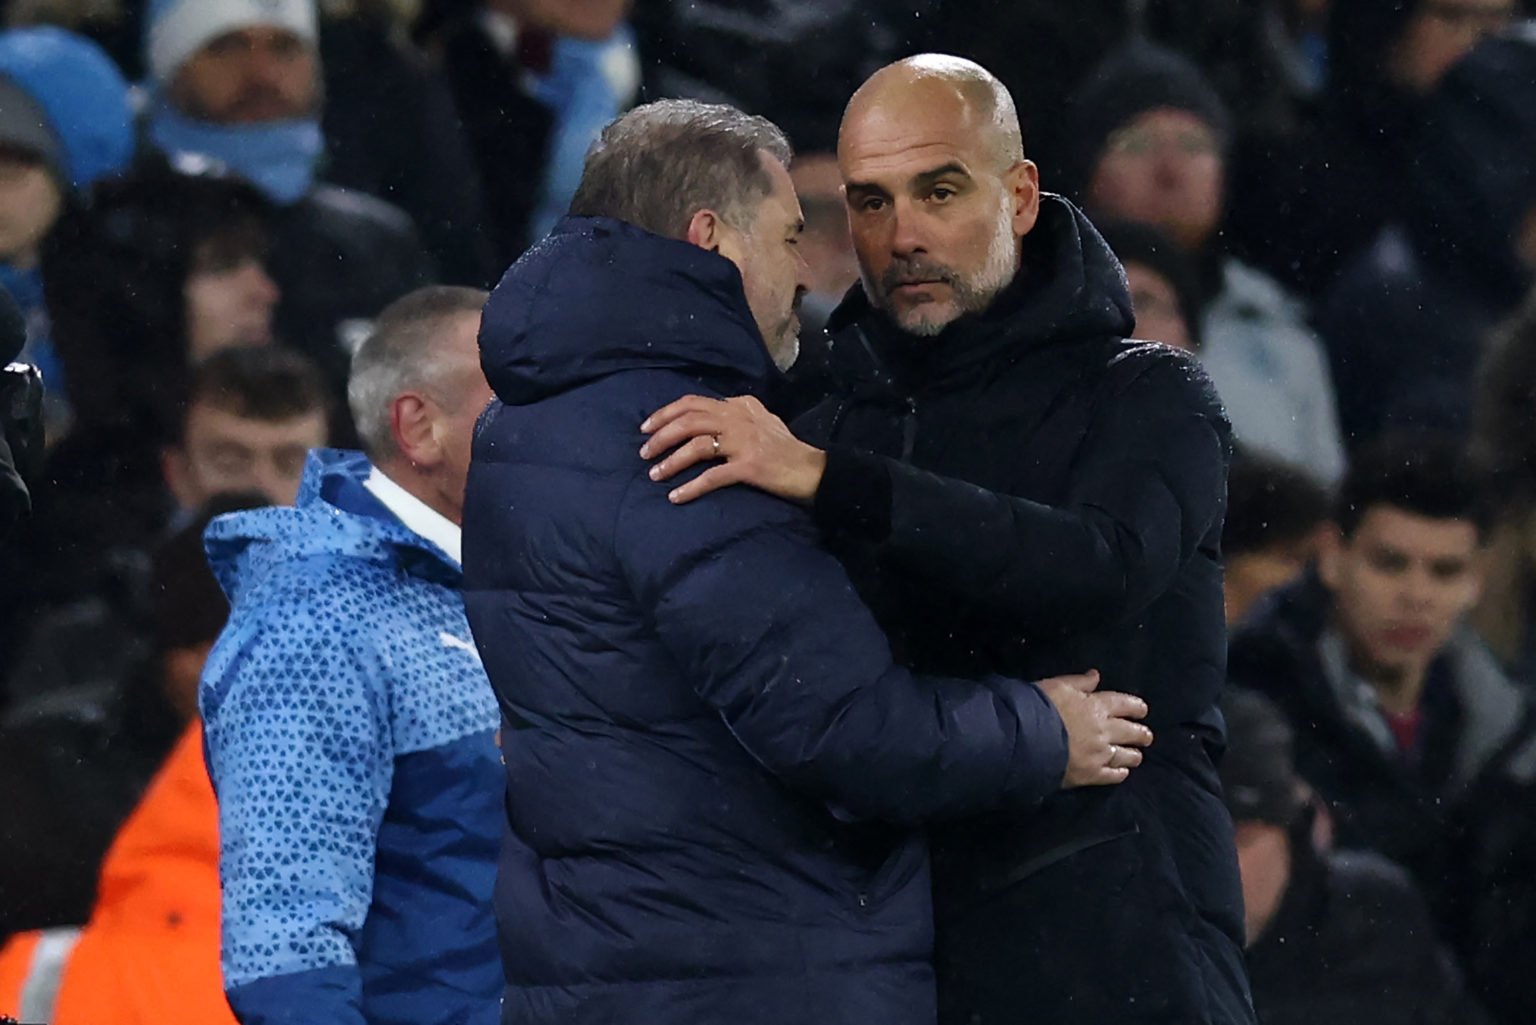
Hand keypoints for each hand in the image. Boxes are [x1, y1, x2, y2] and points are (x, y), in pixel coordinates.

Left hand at [640, 394, 827, 505]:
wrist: (813, 470)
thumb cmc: (786, 449)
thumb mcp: (763, 420)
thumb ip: (739, 412)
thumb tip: (714, 411)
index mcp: (739, 406)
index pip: (694, 402)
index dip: (665, 414)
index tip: (646, 428)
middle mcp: (739, 419)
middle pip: (689, 421)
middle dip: (661, 436)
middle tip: (644, 453)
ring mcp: (744, 442)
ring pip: (697, 445)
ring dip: (671, 461)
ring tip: (654, 475)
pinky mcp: (749, 466)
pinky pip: (712, 477)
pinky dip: (691, 487)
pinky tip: (676, 496)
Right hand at [1036, 671, 1152, 787]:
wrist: (1027, 740)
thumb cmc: (1039, 708)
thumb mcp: (1057, 686)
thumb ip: (1079, 682)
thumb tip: (1096, 676)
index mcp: (1098, 706)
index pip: (1126, 704)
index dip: (1137, 707)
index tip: (1142, 711)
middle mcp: (1105, 730)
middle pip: (1132, 732)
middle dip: (1142, 734)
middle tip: (1146, 736)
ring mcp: (1100, 754)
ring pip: (1127, 756)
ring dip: (1134, 755)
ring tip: (1136, 756)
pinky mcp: (1092, 774)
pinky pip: (1113, 775)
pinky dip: (1120, 773)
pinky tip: (1123, 773)